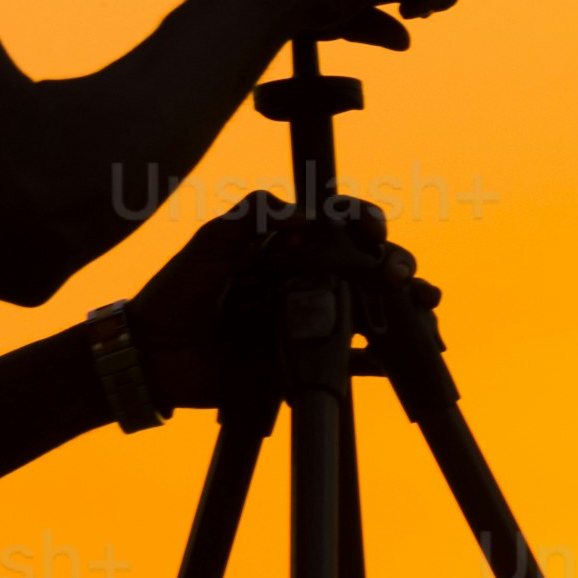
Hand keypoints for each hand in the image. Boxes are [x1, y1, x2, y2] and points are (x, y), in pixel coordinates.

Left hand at [117, 195, 443, 417]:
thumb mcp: (209, 245)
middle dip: (393, 263)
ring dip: (403, 307)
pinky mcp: (302, 362)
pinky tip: (402, 358)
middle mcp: (302, 281)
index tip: (371, 226)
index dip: (361, 220)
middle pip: (362, 266)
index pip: (335, 224)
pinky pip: (348, 362)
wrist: (151, 356)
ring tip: (427, 304)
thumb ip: (250, 219)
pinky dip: (378, 361)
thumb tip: (304, 215)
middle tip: (401, 272)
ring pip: (367, 310)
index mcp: (283, 248)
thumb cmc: (177, 293)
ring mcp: (306, 322)